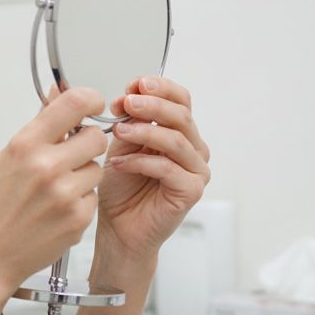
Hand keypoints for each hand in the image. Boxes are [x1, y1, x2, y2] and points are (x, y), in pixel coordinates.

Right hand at [0, 87, 108, 294]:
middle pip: (95, 137)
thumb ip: (39, 127)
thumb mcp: (7, 158)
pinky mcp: (79, 218)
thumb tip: (57, 94)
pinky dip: (81, 200)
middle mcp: (47, 166)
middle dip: (86, 143)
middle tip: (70, 155)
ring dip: (83, 174)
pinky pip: (94, 195)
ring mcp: (65, 194)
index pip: (74, 103)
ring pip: (97, 168)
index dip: (91, 99)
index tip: (93, 104)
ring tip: (57, 189)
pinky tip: (58, 209)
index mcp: (25, 145)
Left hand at [97, 76, 210, 263]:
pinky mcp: (191, 191)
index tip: (132, 86)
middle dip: (151, 105)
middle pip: (181, 115)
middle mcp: (193, 148)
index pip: (180, 99)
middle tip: (126, 103)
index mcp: (179, 132)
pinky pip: (169, 168)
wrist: (119, 228)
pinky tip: (119, 164)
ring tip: (119, 132)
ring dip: (144, 131)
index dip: (158, 88)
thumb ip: (127, 120)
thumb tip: (126, 95)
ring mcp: (196, 170)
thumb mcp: (120, 144)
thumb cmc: (122, 188)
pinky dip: (141, 162)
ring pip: (176, 140)